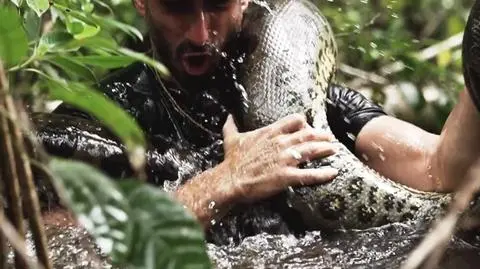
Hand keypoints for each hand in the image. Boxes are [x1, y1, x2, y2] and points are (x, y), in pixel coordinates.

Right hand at [221, 113, 337, 202]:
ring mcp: (285, 159)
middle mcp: (281, 143)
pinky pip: (309, 174)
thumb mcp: (231, 139)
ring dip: (326, 149)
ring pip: (312, 150)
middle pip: (308, 134)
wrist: (230, 179)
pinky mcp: (286, 176)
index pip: (295, 120)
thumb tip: (229, 116)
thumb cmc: (232, 160)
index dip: (304, 123)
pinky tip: (333, 173)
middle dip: (321, 135)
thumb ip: (232, 126)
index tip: (308, 128)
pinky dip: (323, 174)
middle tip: (329, 138)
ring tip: (334, 149)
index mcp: (270, 132)